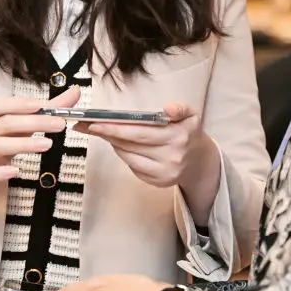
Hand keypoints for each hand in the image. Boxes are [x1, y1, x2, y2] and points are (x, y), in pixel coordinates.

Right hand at [0, 85, 79, 193]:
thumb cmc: (0, 138)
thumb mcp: (20, 122)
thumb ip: (48, 108)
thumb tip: (75, 91)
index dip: (17, 104)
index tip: (39, 105)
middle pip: (6, 124)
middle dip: (33, 123)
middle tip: (59, 124)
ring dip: (24, 144)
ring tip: (47, 145)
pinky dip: (0, 172)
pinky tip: (16, 171)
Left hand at [80, 102, 220, 224]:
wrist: (201, 162)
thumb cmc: (189, 133)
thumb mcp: (191, 115)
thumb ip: (181, 108)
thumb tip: (168, 109)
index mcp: (178, 136)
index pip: (140, 132)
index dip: (116, 127)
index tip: (96, 122)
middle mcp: (171, 157)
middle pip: (131, 145)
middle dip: (108, 134)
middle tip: (90, 126)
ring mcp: (164, 173)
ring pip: (129, 157)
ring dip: (115, 144)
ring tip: (104, 132)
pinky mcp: (158, 183)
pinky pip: (134, 168)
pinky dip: (125, 156)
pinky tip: (120, 146)